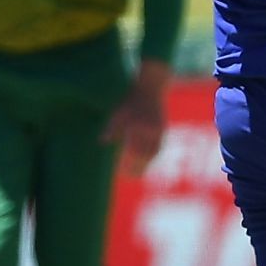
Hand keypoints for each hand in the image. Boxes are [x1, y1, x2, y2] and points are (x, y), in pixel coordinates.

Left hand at [102, 61, 170, 177]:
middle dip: (137, 168)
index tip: (121, 171)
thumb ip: (111, 128)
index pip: (132, 151)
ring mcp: (158, 131)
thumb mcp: (118, 112)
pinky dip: (152, 156)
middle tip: (130, 177)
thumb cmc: (131, 99)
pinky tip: (147, 160)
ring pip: (153, 153)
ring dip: (146, 164)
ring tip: (138, 173)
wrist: (151, 87)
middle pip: (144, 155)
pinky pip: (158, 147)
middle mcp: (149, 131)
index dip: (128, 163)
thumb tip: (102, 142)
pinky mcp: (163, 129)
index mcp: (137, 127)